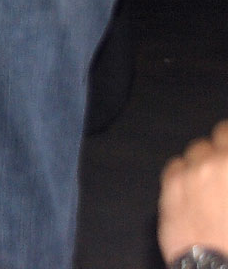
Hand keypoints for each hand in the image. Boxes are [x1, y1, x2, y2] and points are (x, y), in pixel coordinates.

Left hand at [161, 120, 227, 262]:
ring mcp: (191, 172)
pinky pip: (175, 165)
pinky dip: (183, 172)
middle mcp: (217, 163)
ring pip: (196, 149)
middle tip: (224, 166)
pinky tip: (191, 189)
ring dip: (204, 160)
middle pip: (219, 135)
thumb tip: (226, 166)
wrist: (219, 268)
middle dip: (224, 148)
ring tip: (210, 181)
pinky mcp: (170, 185)